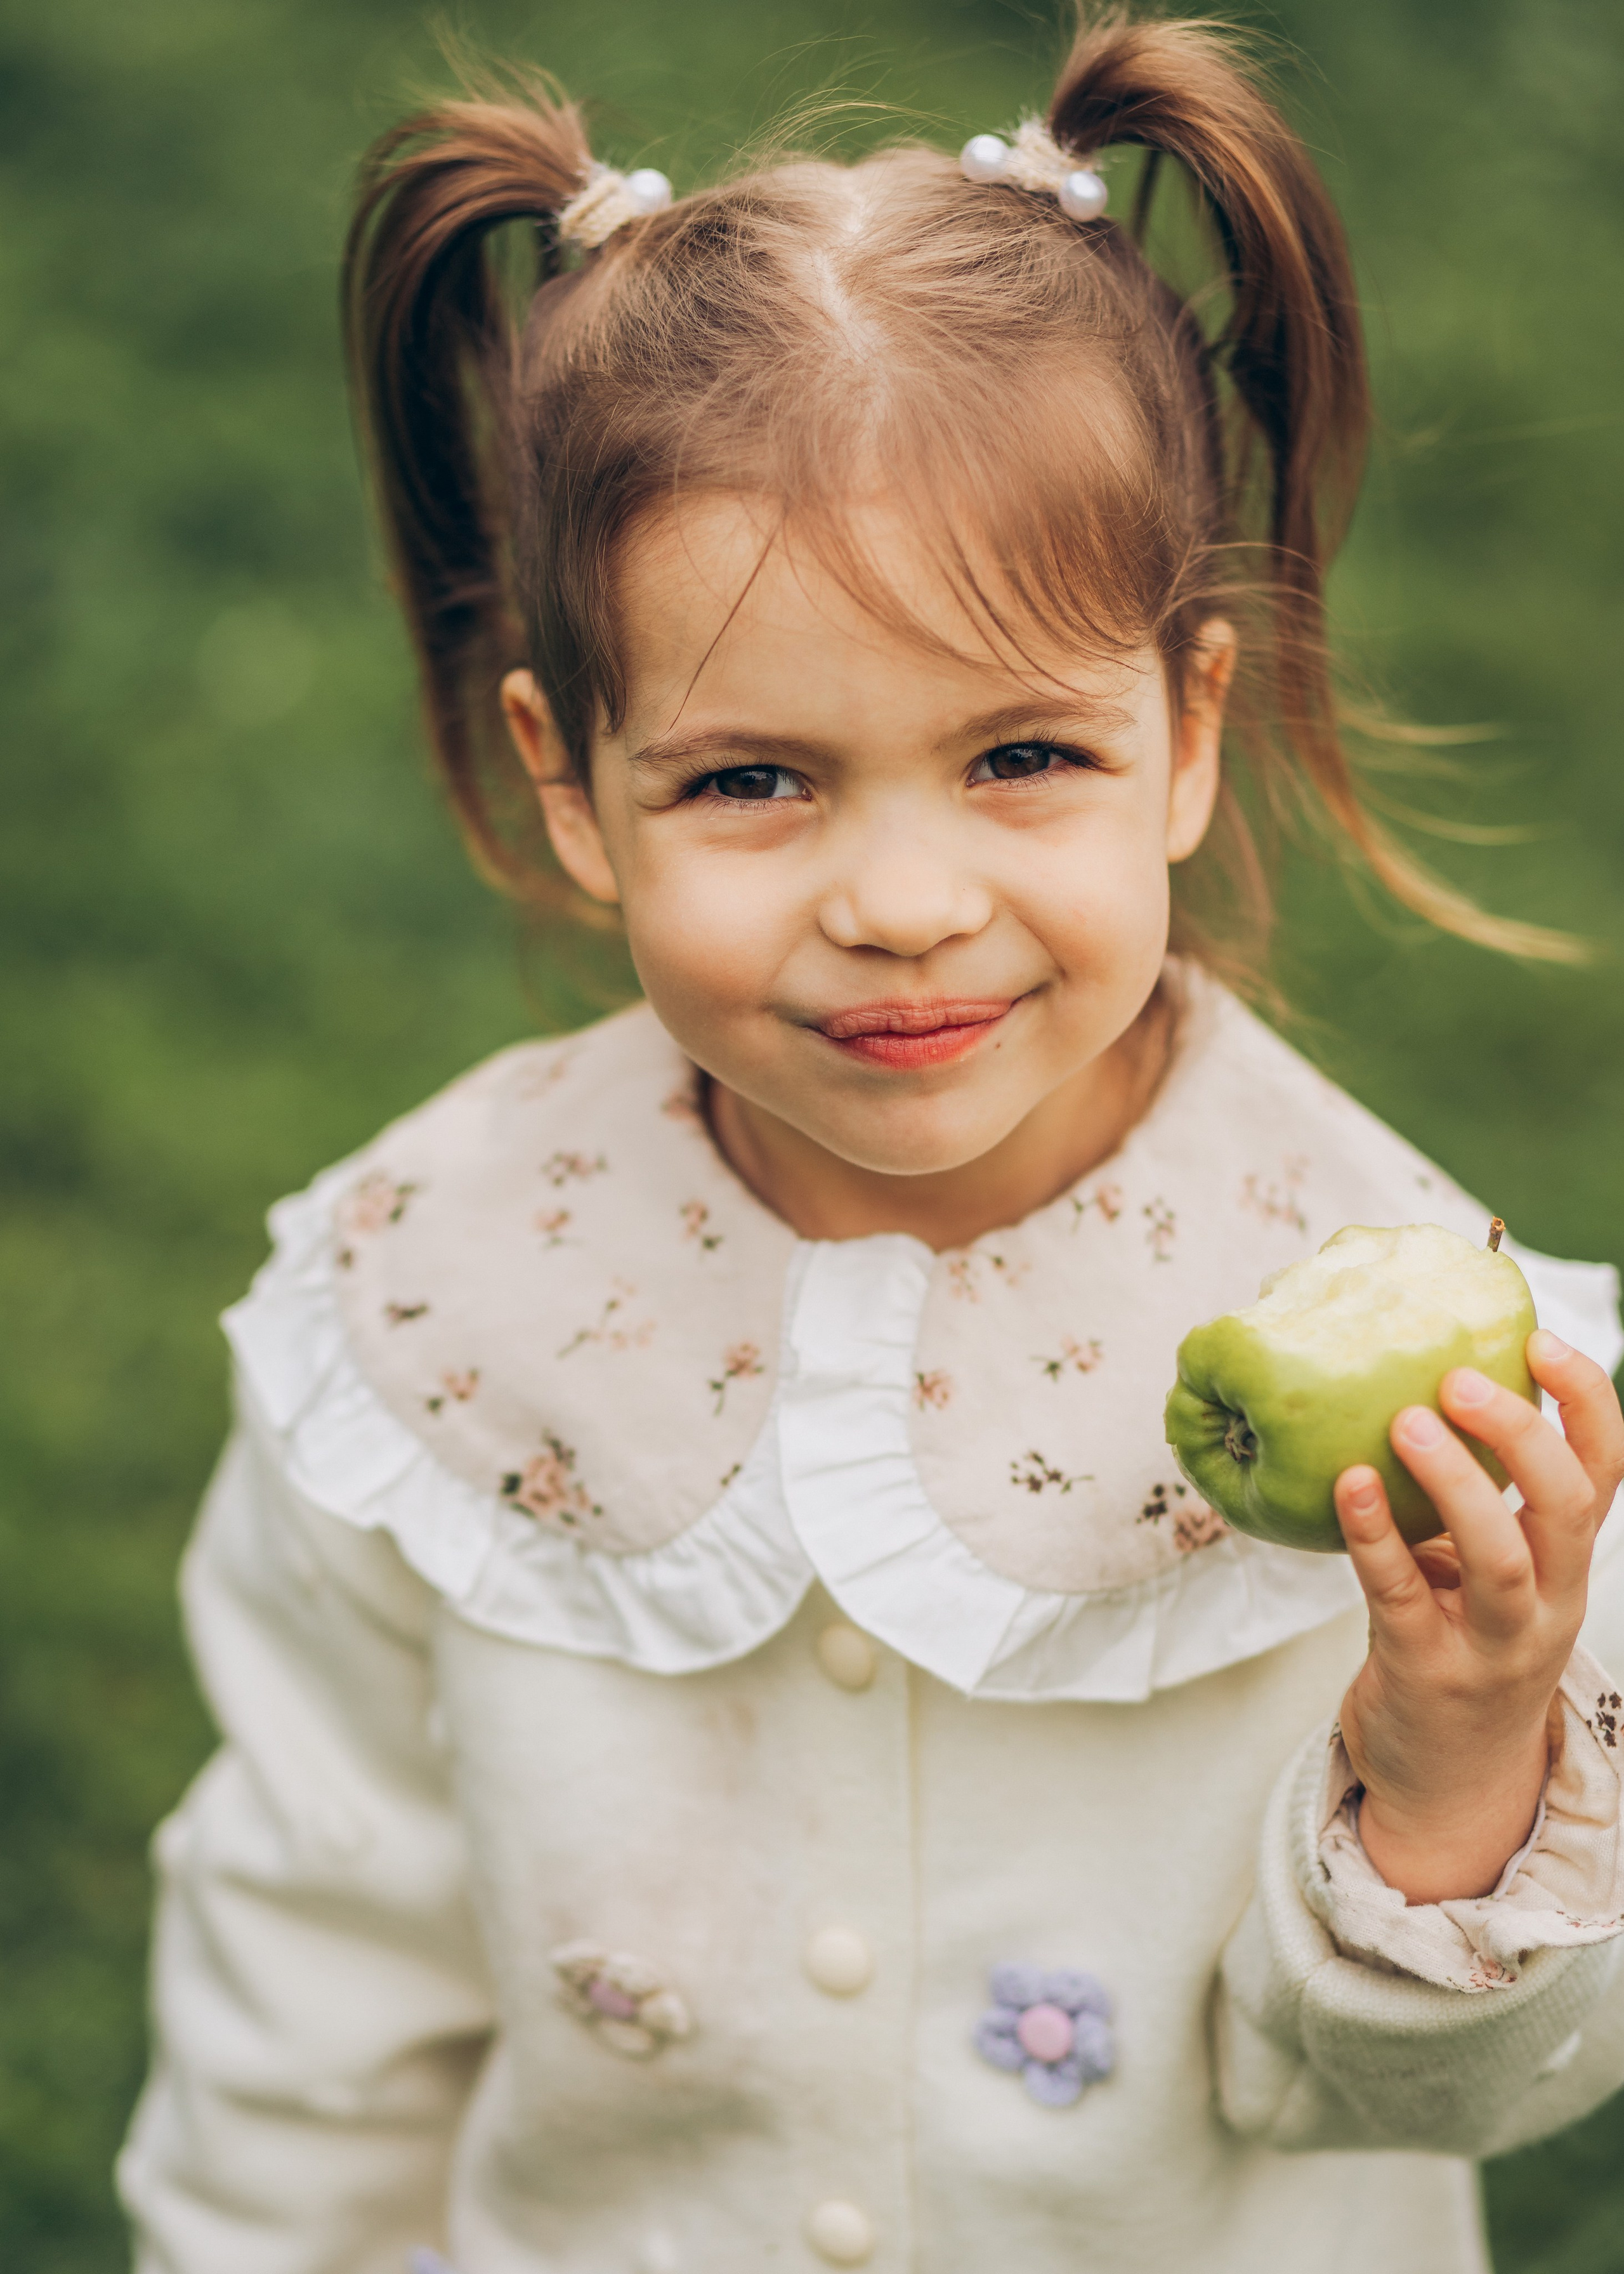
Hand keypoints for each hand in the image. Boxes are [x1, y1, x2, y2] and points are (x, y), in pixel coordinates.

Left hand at [1334, 1330, 1623, 1904]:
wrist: (1449, 1783)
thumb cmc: (1462, 1644)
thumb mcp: (1493, 1571)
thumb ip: (1479, 1497)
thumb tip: (1419, 1378)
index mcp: (1568, 1563)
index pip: (1605, 1470)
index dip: (1586, 1401)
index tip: (1540, 1339)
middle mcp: (1548, 1603)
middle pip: (1568, 1508)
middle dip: (1522, 1436)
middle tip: (1457, 1379)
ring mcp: (1492, 1645)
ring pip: (1500, 1558)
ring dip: (1456, 1483)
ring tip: (1403, 1421)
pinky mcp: (1425, 1673)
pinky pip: (1402, 1597)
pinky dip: (1374, 1537)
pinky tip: (1347, 1486)